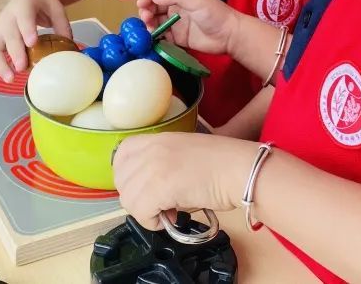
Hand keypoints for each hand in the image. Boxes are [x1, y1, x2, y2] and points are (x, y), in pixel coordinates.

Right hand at [0, 0, 70, 80]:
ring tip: (10, 79)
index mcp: (24, 5)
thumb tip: (68, 45)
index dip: (27, 29)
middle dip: (15, 51)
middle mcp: (8, 16)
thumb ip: (61, 24)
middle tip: (22, 67)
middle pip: (9, 34)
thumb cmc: (42, 2)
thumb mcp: (55, 7)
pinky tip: (7, 77)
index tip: (32, 43)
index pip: (24, 16)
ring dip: (0, 63)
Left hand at [113, 132, 252, 230]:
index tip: (145, 189)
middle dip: (138, 199)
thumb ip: (160, 166)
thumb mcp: (183, 154)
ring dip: (146, 212)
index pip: (121, 155)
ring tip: (169, 211)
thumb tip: (149, 194)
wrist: (240, 169)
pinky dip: (153, 222)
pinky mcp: (160, 187)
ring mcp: (154, 166)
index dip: (128, 177)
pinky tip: (172, 218)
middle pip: (122, 182)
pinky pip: (141, 212)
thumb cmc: (221, 165)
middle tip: (160, 204)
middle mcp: (151, 149)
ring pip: (129, 200)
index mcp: (156, 138)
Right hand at [136, 0, 241, 55]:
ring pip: (156, 20)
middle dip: (146, 11)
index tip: (140, 4)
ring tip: (150, 29)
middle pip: (154, 6)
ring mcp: (176, 21)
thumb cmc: (215, 14)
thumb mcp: (196, 0)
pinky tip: (154, 39)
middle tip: (145, 19)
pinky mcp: (177, 37)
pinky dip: (155, 37)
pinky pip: (162, 35)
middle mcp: (176, 5)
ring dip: (149, 24)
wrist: (229, 36)